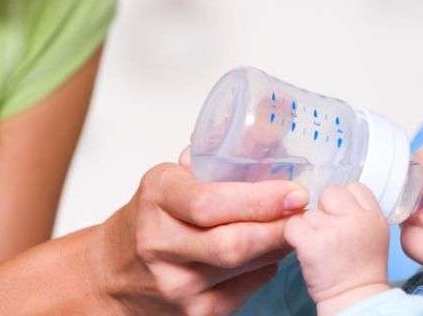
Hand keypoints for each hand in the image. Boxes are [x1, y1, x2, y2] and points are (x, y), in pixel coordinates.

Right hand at [92, 149, 308, 314]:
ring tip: (294, 224)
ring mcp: (177, 284)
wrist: (115, 272)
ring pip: (245, 267)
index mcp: (158, 198)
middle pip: (232, 243)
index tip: (294, 192)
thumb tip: (274, 126)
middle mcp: (161, 244)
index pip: (208, 204)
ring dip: (278, 244)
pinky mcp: (195, 312)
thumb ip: (219, 157)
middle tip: (307, 210)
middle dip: (278, 226)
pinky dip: (266, 266)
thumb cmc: (152, 216)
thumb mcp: (174, 177)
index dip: (259, 200)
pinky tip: (270, 249)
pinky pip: (247, 288)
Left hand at [284, 183, 389, 314]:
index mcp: (374, 215)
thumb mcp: (375, 232)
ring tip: (320, 247)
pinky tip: (305, 249)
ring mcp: (332, 229)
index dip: (343, 202)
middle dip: (324, 210)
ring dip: (309, 228)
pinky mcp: (311, 243)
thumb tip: (337, 197)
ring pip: (309, 213)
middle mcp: (356, 218)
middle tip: (327, 232)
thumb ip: (360, 211)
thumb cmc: (361, 269)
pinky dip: (294, 237)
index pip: (354, 188)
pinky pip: (293, 226)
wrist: (355, 298)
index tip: (341, 218)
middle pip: (330, 193)